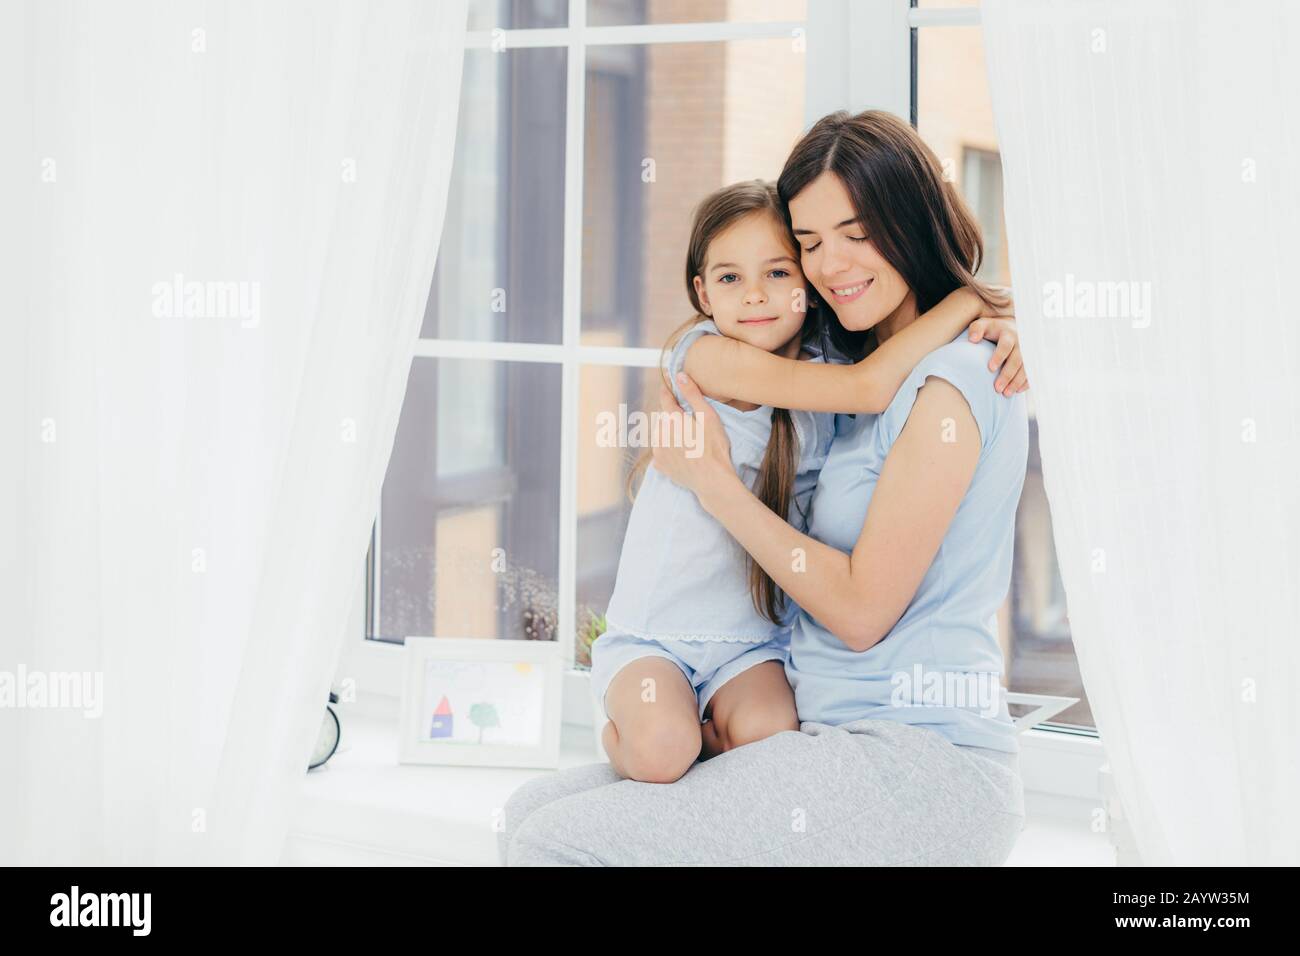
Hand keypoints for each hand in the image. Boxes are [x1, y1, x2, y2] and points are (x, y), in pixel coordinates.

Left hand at [651, 373, 738, 506]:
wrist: (712, 480)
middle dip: (674, 417)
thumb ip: (692, 395)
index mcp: (672, 419)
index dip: (668, 390)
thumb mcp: (709, 417)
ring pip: (661, 434)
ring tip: (687, 441)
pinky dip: (668, 450)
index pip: (665, 399)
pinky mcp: (659, 465)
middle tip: (690, 424)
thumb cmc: (715, 448)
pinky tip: (682, 453)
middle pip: (664, 418)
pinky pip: (661, 451)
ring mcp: (658, 451)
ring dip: (670, 433)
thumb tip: (679, 376)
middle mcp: (660, 434)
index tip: (668, 383)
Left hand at [966, 313, 1027, 394]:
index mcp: (1008, 333)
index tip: (990, 369)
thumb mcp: (983, 325)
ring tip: (1006, 394)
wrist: (1011, 328)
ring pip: (1026, 368)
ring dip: (1017, 381)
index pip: (1005, 345)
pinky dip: (1026, 382)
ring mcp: (1028, 352)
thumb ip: (976, 329)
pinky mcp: (1032, 360)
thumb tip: (972, 339)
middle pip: (1017, 359)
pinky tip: (1017, 391)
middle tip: (997, 388)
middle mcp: (1021, 342)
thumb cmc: (992, 329)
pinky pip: (1032, 372)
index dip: (999, 356)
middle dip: (1008, 374)